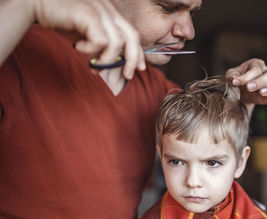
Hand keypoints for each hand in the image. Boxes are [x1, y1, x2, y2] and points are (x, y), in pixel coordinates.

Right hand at [0, 0, 144, 78]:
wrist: (37, 5)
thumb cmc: (62, 19)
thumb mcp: (88, 33)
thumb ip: (102, 42)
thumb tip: (115, 61)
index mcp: (111, 13)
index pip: (132, 34)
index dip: (138, 53)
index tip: (140, 68)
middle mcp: (109, 9)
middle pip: (132, 37)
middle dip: (133, 59)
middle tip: (127, 75)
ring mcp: (100, 10)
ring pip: (116, 43)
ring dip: (106, 60)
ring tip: (93, 65)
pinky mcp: (89, 13)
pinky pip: (101, 41)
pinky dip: (92, 50)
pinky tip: (78, 47)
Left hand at [225, 58, 266, 105]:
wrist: (239, 93)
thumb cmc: (236, 82)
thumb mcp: (231, 77)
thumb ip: (232, 76)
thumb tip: (234, 78)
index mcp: (257, 64)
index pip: (256, 68)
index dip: (246, 76)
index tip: (235, 82)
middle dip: (260, 81)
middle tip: (248, 87)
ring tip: (261, 93)